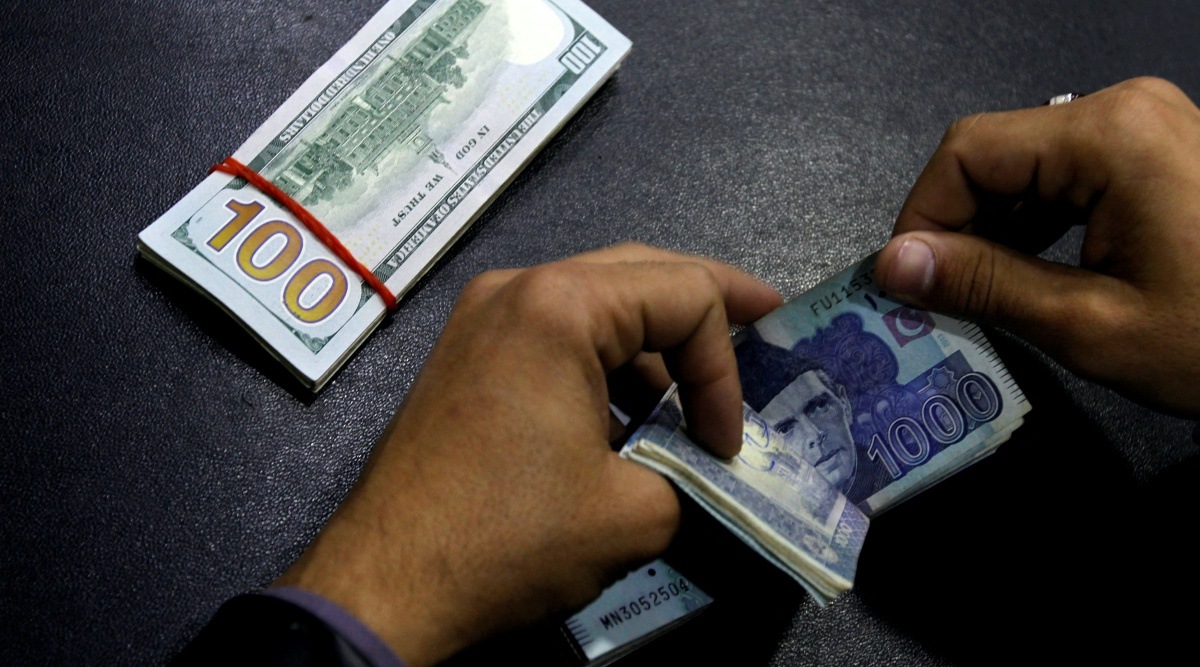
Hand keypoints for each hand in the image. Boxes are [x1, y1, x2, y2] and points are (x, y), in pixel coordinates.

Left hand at [274, 243, 781, 665]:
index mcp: (560, 306)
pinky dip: (605, 366)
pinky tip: (629, 419)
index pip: (687, 295)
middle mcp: (517, 288)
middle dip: (708, 308)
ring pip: (598, 304)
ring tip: (697, 398)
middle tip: (766, 327)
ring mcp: (482, 318)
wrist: (385, 588)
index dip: (726, 367)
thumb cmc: (509, 539)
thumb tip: (709, 469)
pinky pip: (556, 337)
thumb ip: (696, 476)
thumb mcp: (635, 513)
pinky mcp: (466, 356)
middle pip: (642, 273)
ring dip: (654, 347)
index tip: (728, 444)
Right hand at [875, 77, 1199, 417]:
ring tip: (983, 294)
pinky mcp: (1157, 150)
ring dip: (993, 229)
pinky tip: (1029, 274)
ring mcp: (1147, 125)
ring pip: (1026, 165)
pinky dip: (1035, 223)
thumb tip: (895, 265)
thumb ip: (983, 285)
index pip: (967, 152)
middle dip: (956, 226)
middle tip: (940, 297)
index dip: (921, 218)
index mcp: (1110, 135)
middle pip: (995, 153)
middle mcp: (1126, 110)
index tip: (906, 282)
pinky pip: (1067, 174)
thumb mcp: (1090, 324)